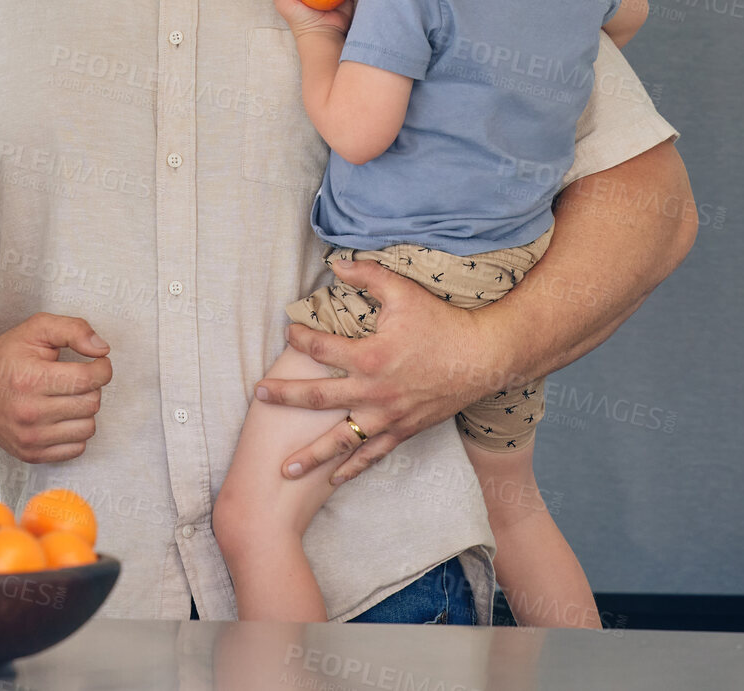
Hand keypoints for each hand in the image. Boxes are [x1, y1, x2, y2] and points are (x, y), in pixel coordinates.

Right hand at [0, 313, 111, 462]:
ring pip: (88, 428)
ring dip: (84, 411)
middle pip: (91, 404)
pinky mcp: (31, 454)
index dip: (102, 368)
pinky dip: (75, 432)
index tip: (97, 363)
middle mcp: (30, 412)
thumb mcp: (37, 328)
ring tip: (67, 397)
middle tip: (76, 378)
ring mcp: (30, 437)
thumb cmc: (6, 357)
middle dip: (91, 388)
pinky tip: (61, 416)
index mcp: (32, 378)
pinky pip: (76, 449)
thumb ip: (73, 330)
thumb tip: (102, 349)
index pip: (89, 379)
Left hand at [258, 257, 500, 482]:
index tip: (289, 332)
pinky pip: (373, 454)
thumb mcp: (403, 292)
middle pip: (318, 399)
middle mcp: (375, 392)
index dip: (300, 338)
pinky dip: (352, 468)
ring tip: (286, 469)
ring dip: (312, 455)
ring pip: (342, 440)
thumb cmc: (443, 324)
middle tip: (258, 398)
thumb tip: (335, 263)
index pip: (321, 349)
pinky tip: (333, 480)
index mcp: (370, 357)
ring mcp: (389, 416)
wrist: (484, 358)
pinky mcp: (404, 431)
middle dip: (285, 398)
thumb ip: (367, 276)